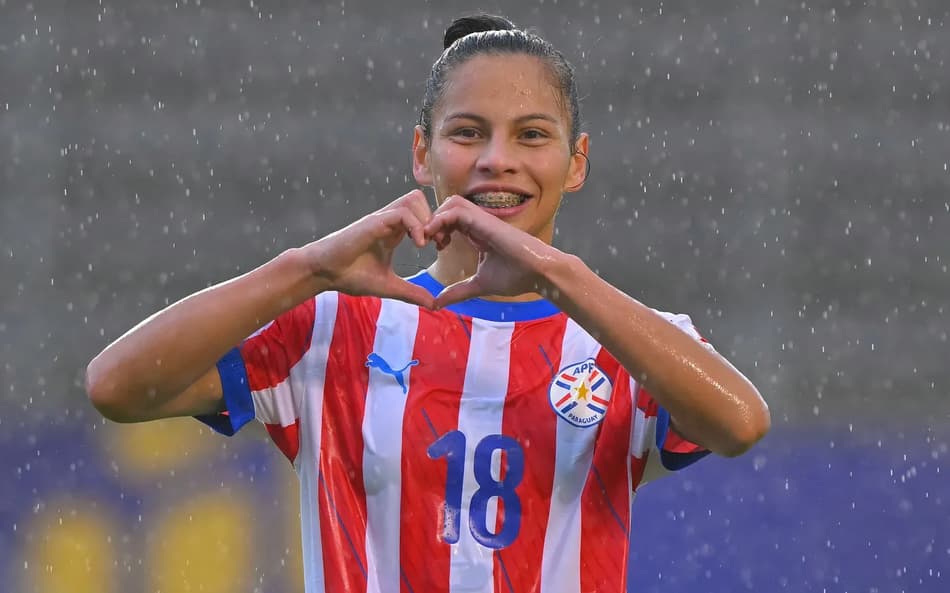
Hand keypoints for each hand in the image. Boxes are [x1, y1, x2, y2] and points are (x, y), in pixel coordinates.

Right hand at [304, 189, 435, 308]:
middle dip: (436, 218)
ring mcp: (382, 219)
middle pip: (421, 200)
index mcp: (395, 232)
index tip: (441, 247)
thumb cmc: (351, 276)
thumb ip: (411, 292)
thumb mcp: (388, 286)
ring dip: (426, 219)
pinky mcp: (374, 222)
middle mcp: (390, 221)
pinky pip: (402, 213)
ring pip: (413, 200)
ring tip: (427, 244)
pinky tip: (418, 245)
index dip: (437, 227)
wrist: (324, 273)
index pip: (423, 214)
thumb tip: (433, 304)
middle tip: (439, 243)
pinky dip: (415, 226)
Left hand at [423, 195, 561, 307]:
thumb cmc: (517, 277)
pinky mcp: (485, 221)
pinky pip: (457, 210)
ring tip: (433, 239)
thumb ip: (459, 291)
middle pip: (448, 206)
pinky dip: (441, 219)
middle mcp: (479, 223)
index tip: (435, 248)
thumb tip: (438, 303)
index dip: (437, 229)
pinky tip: (437, 237)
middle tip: (430, 242)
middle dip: (433, 221)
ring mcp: (482, 220)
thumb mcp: (480, 285)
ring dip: (436, 218)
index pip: (450, 219)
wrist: (539, 273)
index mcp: (477, 233)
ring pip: (451, 203)